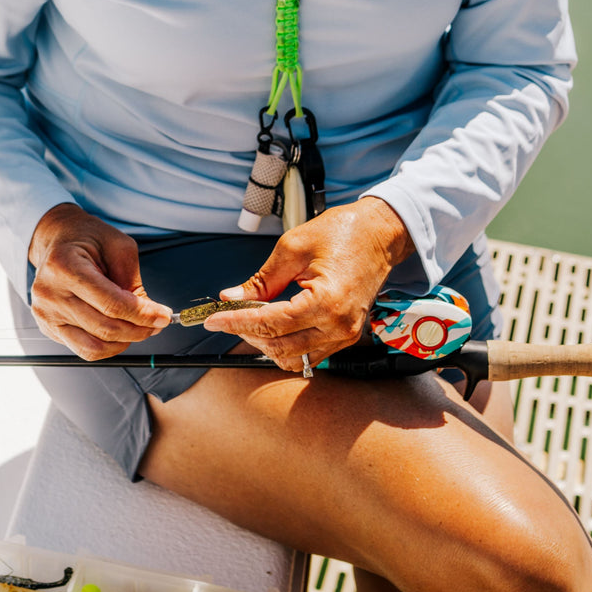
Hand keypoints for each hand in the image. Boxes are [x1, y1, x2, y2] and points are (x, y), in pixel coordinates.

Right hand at [28, 203, 171, 359]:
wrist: (57, 239)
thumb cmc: (87, 238)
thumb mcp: (118, 246)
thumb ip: (132, 281)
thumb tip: (149, 315)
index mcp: (65, 266)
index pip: (111, 304)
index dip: (143, 314)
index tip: (163, 316)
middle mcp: (50, 293)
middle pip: (104, 328)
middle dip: (139, 330)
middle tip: (157, 323)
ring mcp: (46, 314)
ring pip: (94, 346)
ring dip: (124, 342)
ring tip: (139, 328)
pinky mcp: (47, 327)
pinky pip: (83, 349)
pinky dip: (108, 346)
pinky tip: (119, 332)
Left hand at [202, 197, 414, 371]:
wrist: (379, 234)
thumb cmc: (342, 233)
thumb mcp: (293, 248)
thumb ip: (262, 279)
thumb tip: (232, 297)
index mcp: (326, 301)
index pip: (270, 323)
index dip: (236, 322)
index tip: (212, 320)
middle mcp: (339, 326)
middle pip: (279, 347)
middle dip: (247, 333)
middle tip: (228, 315)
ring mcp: (346, 335)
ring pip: (293, 358)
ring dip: (266, 343)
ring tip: (252, 318)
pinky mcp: (347, 336)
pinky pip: (309, 354)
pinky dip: (286, 344)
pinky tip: (274, 324)